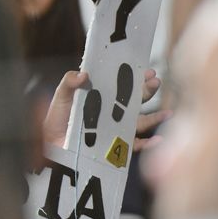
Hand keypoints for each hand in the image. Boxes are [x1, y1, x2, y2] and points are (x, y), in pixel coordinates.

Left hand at [43, 69, 170, 150]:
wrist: (50, 144)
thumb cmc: (56, 119)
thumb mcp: (61, 97)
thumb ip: (69, 82)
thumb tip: (84, 73)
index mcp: (103, 98)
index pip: (123, 86)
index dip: (136, 78)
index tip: (146, 71)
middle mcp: (113, 113)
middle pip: (135, 101)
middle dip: (147, 91)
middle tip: (156, 81)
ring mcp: (116, 130)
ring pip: (141, 123)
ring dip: (155, 118)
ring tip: (168, 113)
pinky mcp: (114, 147)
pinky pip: (134, 146)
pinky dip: (148, 144)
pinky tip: (158, 140)